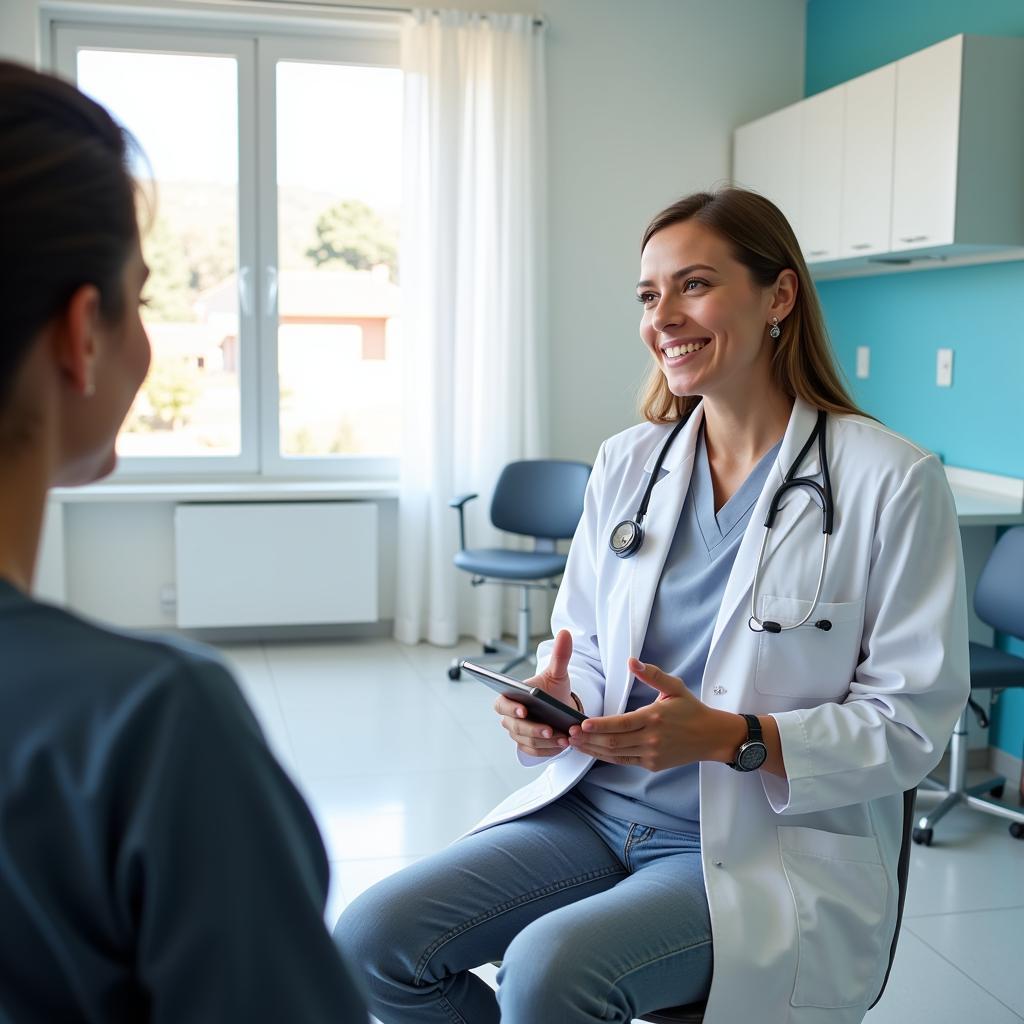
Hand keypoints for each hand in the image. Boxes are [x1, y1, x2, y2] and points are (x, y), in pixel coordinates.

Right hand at [495, 628, 573, 757]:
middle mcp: (509, 717)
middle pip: (515, 727)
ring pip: (526, 741)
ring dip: (544, 741)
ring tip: (563, 738)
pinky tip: (562, 745)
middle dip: (534, 729)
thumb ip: (560, 655)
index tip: (523, 710)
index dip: (511, 708)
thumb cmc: (553, 690)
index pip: (502, 704)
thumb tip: (565, 633)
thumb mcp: (558, 673)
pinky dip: (547, 750)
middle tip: (550, 729)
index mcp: (510, 697)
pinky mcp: (528, 746)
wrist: (560, 709)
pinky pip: (534, 752)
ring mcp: (518, 734)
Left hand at [566, 657, 740, 770]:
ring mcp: (651, 754)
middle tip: (569, 732)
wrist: (711, 736)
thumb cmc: (690, 709)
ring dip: (593, 749)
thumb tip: (632, 661)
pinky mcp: (651, 764)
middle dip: (589, 738)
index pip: (621, 723)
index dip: (600, 725)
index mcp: (654, 718)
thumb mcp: (674, 686)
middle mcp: (651, 739)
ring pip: (616, 754)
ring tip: (574, 742)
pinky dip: (606, 757)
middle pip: (614, 741)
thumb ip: (652, 674)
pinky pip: (623, 761)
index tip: (582, 723)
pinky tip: (592, 750)